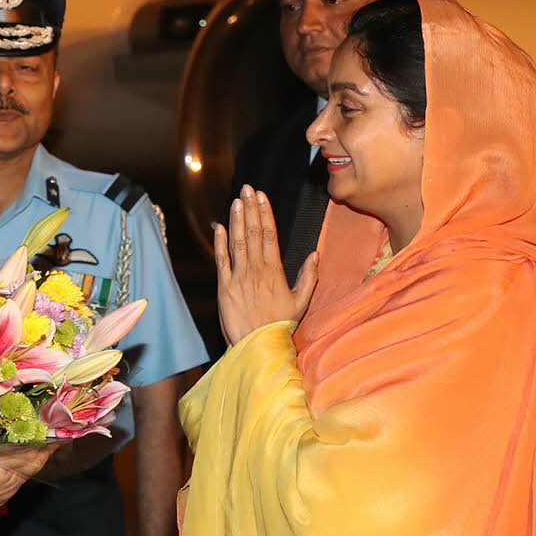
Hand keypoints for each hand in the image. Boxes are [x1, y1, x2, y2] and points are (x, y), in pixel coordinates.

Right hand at [0, 444, 56, 513]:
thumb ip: (6, 451)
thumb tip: (22, 449)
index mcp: (13, 472)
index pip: (35, 461)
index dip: (45, 452)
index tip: (54, 445)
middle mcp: (12, 486)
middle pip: (29, 471)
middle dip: (35, 459)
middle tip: (40, 448)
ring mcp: (3, 495)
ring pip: (18, 480)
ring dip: (22, 469)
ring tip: (21, 458)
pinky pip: (7, 488)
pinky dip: (9, 479)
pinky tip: (2, 475)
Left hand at [214, 185, 317, 345]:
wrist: (259, 347)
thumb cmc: (280, 326)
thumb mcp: (301, 302)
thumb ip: (308, 277)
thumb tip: (315, 255)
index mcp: (275, 271)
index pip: (270, 235)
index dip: (265, 213)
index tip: (262, 196)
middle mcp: (256, 270)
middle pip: (254, 233)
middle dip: (251, 209)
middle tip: (247, 189)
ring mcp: (239, 278)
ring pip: (237, 243)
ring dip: (237, 220)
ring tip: (236, 201)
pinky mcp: (224, 288)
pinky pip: (221, 261)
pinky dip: (220, 243)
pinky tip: (219, 227)